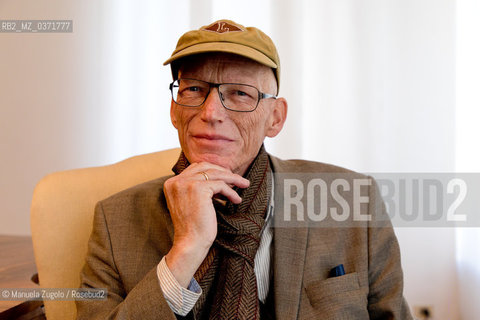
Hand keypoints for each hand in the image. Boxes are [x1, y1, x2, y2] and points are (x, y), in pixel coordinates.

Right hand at [163, 162, 249, 286]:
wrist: (190, 243)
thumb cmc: (193, 227)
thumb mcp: (191, 202)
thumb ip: (197, 188)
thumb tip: (220, 177)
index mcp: (172, 183)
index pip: (196, 168)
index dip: (213, 171)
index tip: (227, 178)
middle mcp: (176, 181)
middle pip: (205, 166)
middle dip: (224, 171)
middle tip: (238, 180)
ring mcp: (186, 183)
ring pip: (215, 174)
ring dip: (233, 179)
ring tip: (244, 185)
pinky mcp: (198, 189)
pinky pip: (220, 185)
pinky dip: (231, 192)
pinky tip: (236, 200)